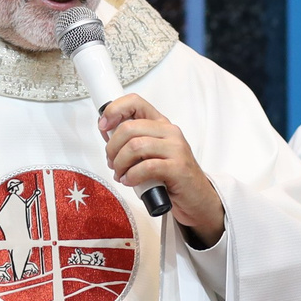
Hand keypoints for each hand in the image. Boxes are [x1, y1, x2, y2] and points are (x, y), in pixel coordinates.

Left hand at [97, 95, 223, 244]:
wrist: (197, 197)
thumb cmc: (171, 176)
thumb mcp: (151, 153)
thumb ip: (132, 141)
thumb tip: (107, 133)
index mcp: (161, 124)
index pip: (135, 102)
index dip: (114, 110)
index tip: (103, 126)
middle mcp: (169, 132)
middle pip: (129, 128)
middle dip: (112, 147)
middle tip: (111, 162)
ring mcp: (176, 149)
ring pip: (135, 146)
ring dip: (120, 163)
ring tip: (120, 174)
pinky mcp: (178, 168)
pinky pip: (146, 167)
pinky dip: (132, 175)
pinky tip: (130, 181)